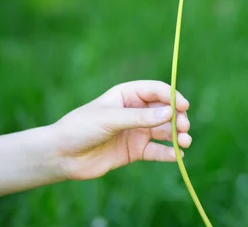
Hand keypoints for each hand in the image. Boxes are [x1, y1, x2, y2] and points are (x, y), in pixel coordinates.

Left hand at [52, 80, 191, 180]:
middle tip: (184, 127)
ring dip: (177, 136)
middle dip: (177, 118)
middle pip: (165, 111)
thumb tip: (170, 113)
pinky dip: (168, 153)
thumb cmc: (81, 128)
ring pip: (164, 131)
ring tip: (186, 142)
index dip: (172, 96)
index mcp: (128, 95)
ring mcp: (136, 131)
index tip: (183, 106)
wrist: (61, 156)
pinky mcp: (135, 151)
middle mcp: (135, 111)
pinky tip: (177, 156)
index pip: (156, 91)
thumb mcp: (110, 119)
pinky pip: (156, 151)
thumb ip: (140, 117)